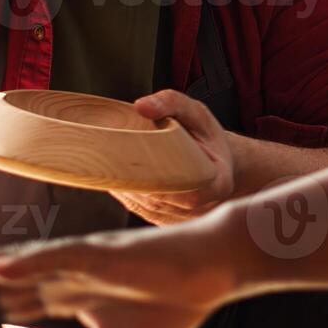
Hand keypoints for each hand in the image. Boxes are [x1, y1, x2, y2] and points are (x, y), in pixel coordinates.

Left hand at [0, 223, 237, 327]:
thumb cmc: (178, 297)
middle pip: (3, 278)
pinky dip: (28, 264)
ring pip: (19, 263)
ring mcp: (84, 260)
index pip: (14, 300)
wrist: (218, 266)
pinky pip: (60, 258)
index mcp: (74, 292)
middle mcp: (70, 272)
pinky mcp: (105, 254)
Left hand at [110, 90, 237, 223]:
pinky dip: (128, 194)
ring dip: (127, 187)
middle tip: (110, 158)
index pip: (182, 190)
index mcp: (217, 184)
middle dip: (134, 179)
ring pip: (146, 207)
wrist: (218, 162)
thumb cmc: (206, 137)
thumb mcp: (196, 113)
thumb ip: (171, 103)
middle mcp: (202, 209)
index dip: (155, 177)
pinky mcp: (168, 223)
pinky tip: (121, 178)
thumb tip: (141, 106)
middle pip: (158, 199)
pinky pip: (142, 212)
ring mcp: (184, 220)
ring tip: (111, 164)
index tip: (132, 160)